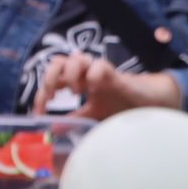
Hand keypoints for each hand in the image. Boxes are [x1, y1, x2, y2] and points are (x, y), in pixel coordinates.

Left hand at [34, 54, 180, 120]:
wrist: (148, 104)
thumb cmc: (121, 106)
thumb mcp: (93, 115)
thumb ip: (74, 119)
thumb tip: (53, 129)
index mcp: (78, 81)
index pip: (52, 80)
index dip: (41, 94)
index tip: (39, 112)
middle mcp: (85, 72)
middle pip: (57, 61)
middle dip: (50, 78)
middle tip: (52, 96)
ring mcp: (99, 71)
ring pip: (75, 58)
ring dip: (70, 75)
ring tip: (76, 92)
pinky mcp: (115, 74)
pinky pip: (99, 66)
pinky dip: (92, 75)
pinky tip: (93, 89)